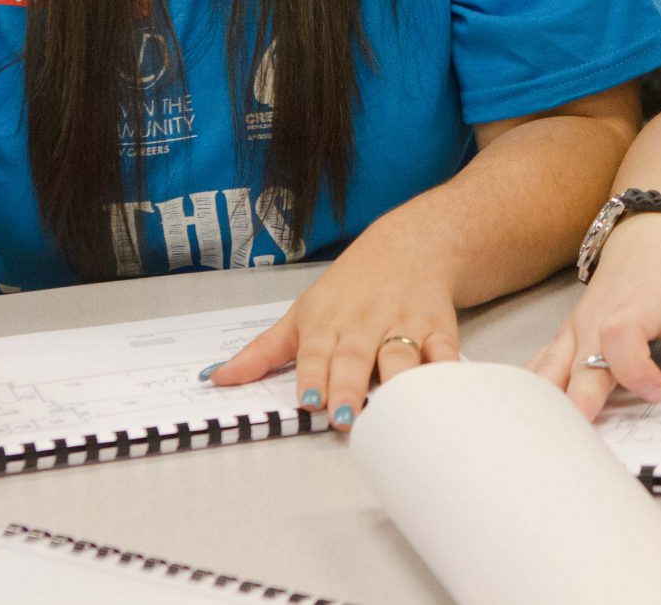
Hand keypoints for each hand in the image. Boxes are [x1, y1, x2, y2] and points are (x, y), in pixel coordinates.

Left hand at [205, 238, 458, 430]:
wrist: (411, 244)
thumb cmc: (350, 287)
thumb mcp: (302, 313)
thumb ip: (262, 352)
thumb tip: (216, 379)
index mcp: (327, 322)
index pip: (315, 352)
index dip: (312, 376)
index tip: (308, 401)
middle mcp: (364, 323)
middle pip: (355, 357)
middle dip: (349, 386)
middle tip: (345, 416)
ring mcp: (403, 325)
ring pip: (400, 355)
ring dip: (396, 380)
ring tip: (392, 407)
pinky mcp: (438, 328)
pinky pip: (443, 349)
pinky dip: (444, 366)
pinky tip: (442, 383)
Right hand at [529, 213, 660, 419]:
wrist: (649, 239)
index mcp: (634, 310)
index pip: (623, 340)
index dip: (638, 371)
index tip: (658, 393)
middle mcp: (596, 321)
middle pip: (579, 366)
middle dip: (581, 404)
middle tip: (587, 442)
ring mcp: (575, 331)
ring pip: (550, 370)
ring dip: (553, 403)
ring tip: (555, 439)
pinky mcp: (565, 339)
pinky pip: (542, 366)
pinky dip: (538, 391)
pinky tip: (536, 418)